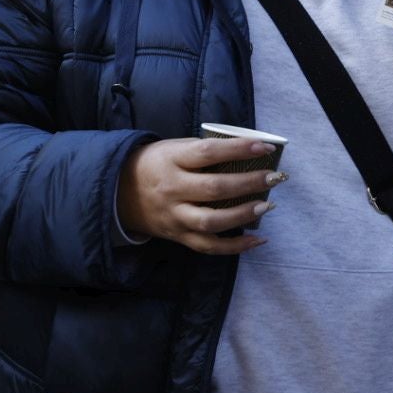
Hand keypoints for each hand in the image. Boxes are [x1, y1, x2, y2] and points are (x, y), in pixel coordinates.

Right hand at [116, 137, 286, 254]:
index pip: (209, 152)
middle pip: (215, 189)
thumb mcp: (173, 147)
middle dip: (249, 183)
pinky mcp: (178, 236)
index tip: (266, 147)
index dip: (239, 149)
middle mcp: (173, 189)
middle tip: (274, 178)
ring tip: (267, 206)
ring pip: (212, 221)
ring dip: (243, 215)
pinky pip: (209, 246)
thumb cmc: (155, 164)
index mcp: (173, 160)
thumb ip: (204, 151)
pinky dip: (235, 246)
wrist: (118, 192)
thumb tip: (247, 150)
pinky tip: (257, 240)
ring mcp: (175, 216)